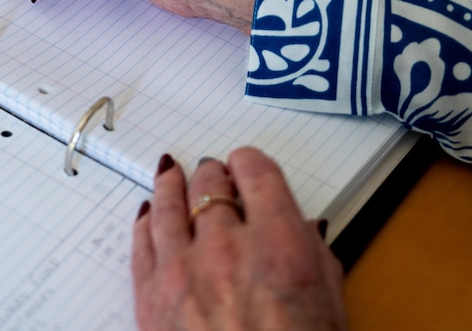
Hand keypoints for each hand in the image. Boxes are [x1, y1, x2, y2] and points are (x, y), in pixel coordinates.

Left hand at [131, 148, 346, 330]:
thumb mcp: (329, 308)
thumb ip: (314, 258)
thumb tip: (303, 229)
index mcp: (279, 245)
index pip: (257, 173)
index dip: (251, 162)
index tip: (248, 165)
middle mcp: (228, 248)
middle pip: (211, 184)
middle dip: (216, 175)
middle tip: (215, 175)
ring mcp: (183, 270)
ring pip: (169, 204)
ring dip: (172, 183)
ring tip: (172, 172)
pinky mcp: (151, 296)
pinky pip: (142, 242)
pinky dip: (146, 220)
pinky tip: (149, 211)